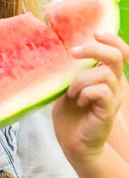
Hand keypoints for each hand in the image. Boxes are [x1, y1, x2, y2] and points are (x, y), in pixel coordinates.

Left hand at [52, 31, 128, 165]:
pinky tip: (79, 101)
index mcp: (105, 77)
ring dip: (81, 79)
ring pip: (104, 73)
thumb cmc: (69, 117)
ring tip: (72, 92)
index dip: (112, 39)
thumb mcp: (67, 89)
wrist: (73, 144)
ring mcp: (113, 98)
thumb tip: (58, 52)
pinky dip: (86, 92)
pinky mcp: (108, 110)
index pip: (119, 52)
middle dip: (94, 50)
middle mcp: (114, 85)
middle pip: (116, 56)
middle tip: (74, 53)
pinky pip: (102, 91)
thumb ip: (70, 73)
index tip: (94, 33)